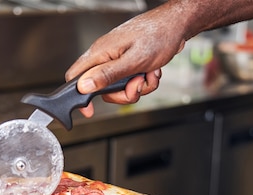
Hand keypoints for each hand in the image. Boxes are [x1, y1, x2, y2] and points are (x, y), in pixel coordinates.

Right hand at [65, 1, 189, 116]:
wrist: (176, 26)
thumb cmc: (158, 35)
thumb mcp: (133, 60)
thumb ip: (107, 75)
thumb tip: (84, 86)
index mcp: (100, 53)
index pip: (76, 76)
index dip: (79, 95)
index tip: (89, 110)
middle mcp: (106, 56)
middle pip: (102, 89)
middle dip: (122, 94)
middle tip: (136, 85)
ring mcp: (118, 60)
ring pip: (119, 88)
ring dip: (137, 88)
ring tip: (147, 74)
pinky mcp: (129, 63)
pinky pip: (131, 82)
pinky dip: (144, 81)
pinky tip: (152, 70)